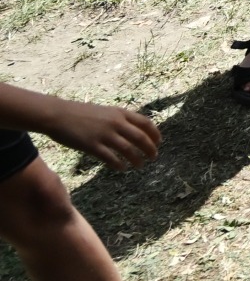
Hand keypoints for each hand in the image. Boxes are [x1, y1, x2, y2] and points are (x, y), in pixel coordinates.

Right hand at [38, 95, 159, 171]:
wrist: (59, 115)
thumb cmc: (81, 113)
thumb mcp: (105, 112)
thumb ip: (118, 119)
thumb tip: (131, 129)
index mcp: (120, 113)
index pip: (145, 123)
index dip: (154, 134)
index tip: (159, 142)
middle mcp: (116, 123)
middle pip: (140, 138)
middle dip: (150, 148)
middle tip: (154, 157)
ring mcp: (104, 135)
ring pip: (128, 150)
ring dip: (137, 159)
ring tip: (140, 165)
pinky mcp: (92, 146)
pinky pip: (110, 158)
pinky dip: (119, 165)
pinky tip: (122, 168)